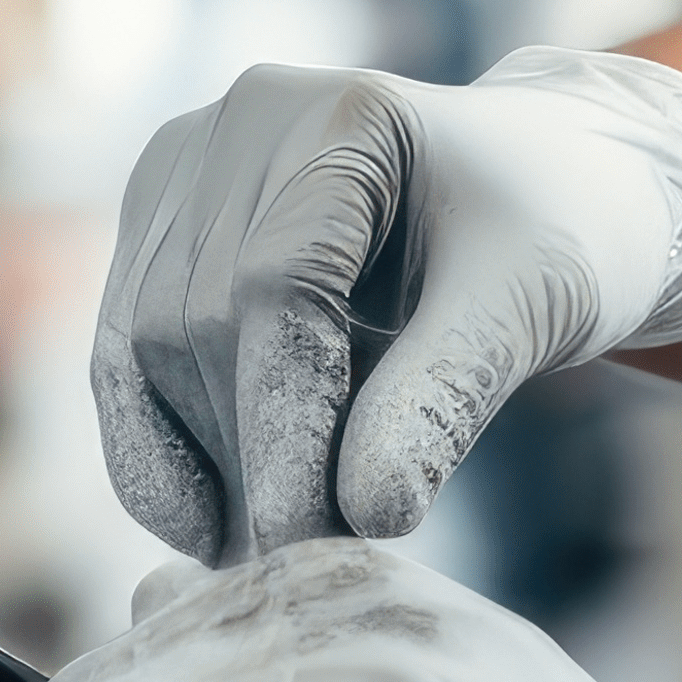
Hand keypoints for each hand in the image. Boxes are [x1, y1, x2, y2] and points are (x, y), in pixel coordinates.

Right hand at [90, 49, 681, 562]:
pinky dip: (159, 444)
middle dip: (244, 456)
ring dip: (196, 461)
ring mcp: (191, 165)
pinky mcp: (163, 222)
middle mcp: (246, 119)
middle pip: (199, 317)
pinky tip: (207, 522)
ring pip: (144, 343)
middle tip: (297, 566)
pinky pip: (126, 350)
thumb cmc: (554, 236)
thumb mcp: (526, 313)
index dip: (282, 426)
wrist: (547, 188)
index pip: (279, 284)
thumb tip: (364, 516)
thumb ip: (442, 401)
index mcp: (348, 115)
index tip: (303, 543)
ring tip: (267, 550)